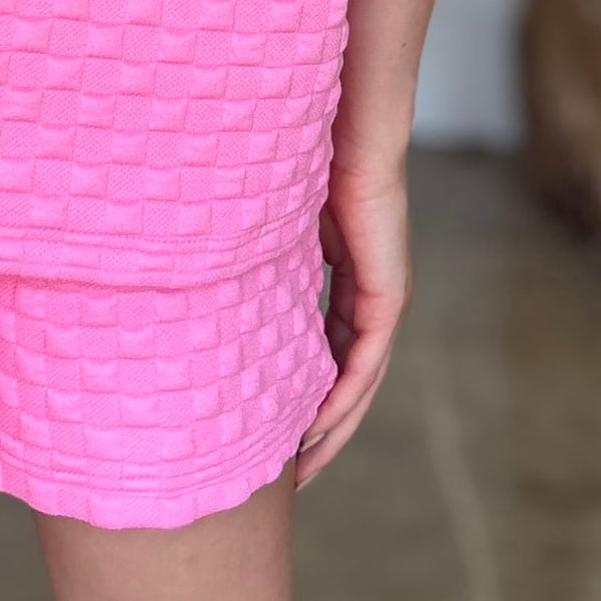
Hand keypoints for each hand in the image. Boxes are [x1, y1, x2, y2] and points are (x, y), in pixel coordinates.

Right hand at [294, 156, 411, 489]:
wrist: (346, 126)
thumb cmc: (307, 157)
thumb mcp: (278, 224)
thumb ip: (264, 256)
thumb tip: (212, 274)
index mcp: (351, 282)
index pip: (329, 353)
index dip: (305, 395)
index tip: (275, 430)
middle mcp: (373, 298)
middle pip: (348, 381)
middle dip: (321, 430)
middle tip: (290, 474)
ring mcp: (384, 298)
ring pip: (361, 381)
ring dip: (333, 426)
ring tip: (301, 466)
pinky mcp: (388, 294)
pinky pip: (366, 361)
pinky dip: (343, 396)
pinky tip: (317, 423)